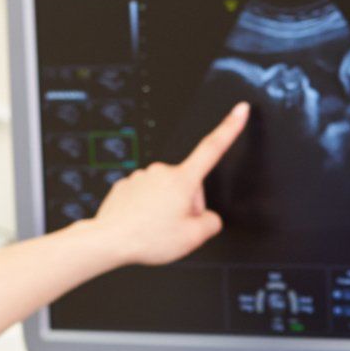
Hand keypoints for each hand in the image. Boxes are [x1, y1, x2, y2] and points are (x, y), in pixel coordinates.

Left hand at [92, 101, 248, 264]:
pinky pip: (146, 197)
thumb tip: (208, 218)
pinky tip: (142, 224)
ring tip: (155, 229)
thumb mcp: (194, 238)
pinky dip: (147, 210)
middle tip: (176, 227)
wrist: (110, 241)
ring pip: (166, 193)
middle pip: (188, 185)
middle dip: (187, 204)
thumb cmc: (148, 238)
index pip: (213, 148)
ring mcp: (142, 177)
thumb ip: (212, 223)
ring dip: (166, 208)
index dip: (230, 127)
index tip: (240, 110)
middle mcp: (162, 172)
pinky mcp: (126, 185)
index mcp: (183, 180)